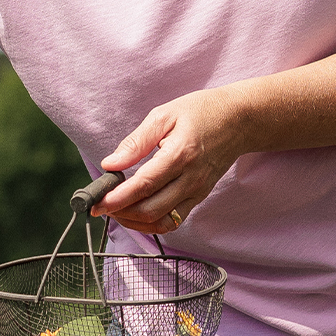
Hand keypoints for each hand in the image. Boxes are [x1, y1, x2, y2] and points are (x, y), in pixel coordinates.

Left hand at [97, 90, 244, 234]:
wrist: (238, 121)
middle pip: (151, 210)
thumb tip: (110, 164)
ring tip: (116, 210)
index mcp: (179, 154)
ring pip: (161, 222)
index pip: (144, 185)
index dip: (117, 198)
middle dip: (121, 212)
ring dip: (134, 222)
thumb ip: (136, 142)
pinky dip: (151, 222)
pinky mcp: (199, 198)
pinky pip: (173, 221)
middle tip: (101, 205)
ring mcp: (197, 192)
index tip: (97, 202)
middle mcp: (191, 179)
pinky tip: (136, 212)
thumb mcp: (163, 115)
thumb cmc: (199, 113)